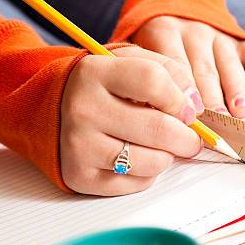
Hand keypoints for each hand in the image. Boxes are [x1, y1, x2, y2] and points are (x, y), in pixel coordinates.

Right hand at [60, 46, 201, 195]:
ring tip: (158, 145)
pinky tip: (137, 157)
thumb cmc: (99, 88)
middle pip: (160, 128)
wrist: (49, 112)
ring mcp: (79, 145)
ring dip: (167, 155)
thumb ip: (167, 71)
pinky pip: (138, 182)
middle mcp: (83, 109)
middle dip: (188, 137)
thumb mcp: (127, 62)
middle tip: (191, 137)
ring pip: (153, 161)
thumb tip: (194, 105)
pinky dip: (148, 173)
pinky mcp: (81, 176)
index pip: (153, 81)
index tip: (189, 109)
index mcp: (95, 72)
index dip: (181, 97)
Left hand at [134, 16, 244, 117]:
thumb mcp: (135, 46)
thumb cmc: (151, 38)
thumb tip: (141, 110)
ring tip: (241, 113)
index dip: (181, 93)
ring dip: (236, 91)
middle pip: (203, 71)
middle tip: (214, 123)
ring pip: (229, 66)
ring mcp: (218, 36)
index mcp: (163, 32)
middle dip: (209, 99)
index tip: (188, 118)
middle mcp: (193, 32)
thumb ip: (138, 72)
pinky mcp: (237, 40)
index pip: (174, 66)